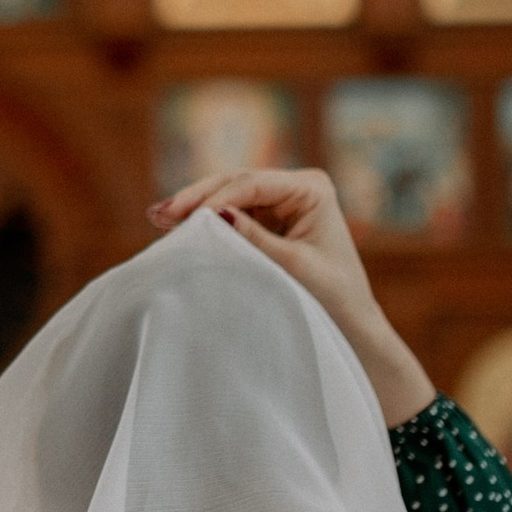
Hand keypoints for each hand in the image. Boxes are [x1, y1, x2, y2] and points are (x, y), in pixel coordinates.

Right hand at [149, 168, 435, 427]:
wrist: (352, 328)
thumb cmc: (334, 299)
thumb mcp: (292, 267)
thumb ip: (254, 239)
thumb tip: (214, 213)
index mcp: (312, 188)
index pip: (253, 184)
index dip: (215, 197)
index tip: (184, 218)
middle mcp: (296, 188)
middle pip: (236, 184)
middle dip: (197, 199)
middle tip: (159, 213)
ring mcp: (281, 203)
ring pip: (228, 197)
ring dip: (196, 209)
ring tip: (159, 218)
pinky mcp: (269, 222)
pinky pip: (231, 216)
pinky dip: (206, 223)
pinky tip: (177, 228)